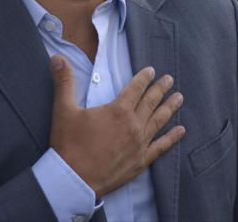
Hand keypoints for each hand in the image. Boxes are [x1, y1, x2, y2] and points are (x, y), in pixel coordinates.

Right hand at [48, 55, 184, 197]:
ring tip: (179, 98)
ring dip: (170, 108)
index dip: (144, 78)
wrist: (74, 180)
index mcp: (118, 110)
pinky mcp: (141, 161)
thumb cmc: (68, 144)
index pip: (136, 89)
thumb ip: (64, 82)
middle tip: (170, 79)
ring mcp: (139, 144)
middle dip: (160, 89)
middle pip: (151, 102)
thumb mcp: (63, 110)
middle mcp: (133, 125)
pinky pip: (160, 147)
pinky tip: (181, 131)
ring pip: (159, 121)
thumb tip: (56, 58)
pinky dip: (172, 138)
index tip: (151, 70)